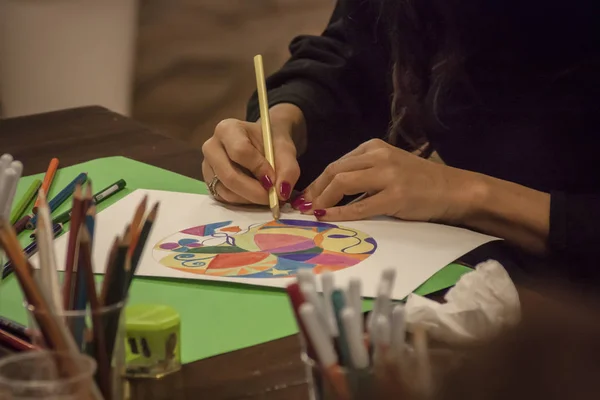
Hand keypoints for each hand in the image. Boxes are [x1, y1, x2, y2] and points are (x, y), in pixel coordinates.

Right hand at [202, 112, 300, 204]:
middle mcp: (211, 147)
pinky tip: (256, 194)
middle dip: (254, 191)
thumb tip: (282, 192)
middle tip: (273, 198)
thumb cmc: (271, 142)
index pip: (240, 152)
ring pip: (226, 191)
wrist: (263, 143)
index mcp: (228, 129)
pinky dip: (243, 201)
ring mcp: (207, 166)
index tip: (274, 179)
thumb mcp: (285, 149)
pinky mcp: (210, 182)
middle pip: (229, 175)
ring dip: (250, 199)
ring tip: (267, 195)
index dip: (259, 168)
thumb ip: (288, 168)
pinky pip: (225, 198)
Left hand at [297, 139, 472, 222]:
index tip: (305, 198)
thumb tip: (329, 192)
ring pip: (343, 182)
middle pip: (335, 171)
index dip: (316, 182)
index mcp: (373, 147)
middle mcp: (379, 156)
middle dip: (315, 191)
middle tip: (303, 208)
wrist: (453, 189)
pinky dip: (340, 212)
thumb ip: (362, 173)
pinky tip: (329, 217)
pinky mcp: (396, 196)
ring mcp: (388, 175)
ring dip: (323, 199)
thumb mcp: (387, 167)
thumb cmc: (419, 182)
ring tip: (313, 214)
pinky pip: (360, 206)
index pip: (336, 164)